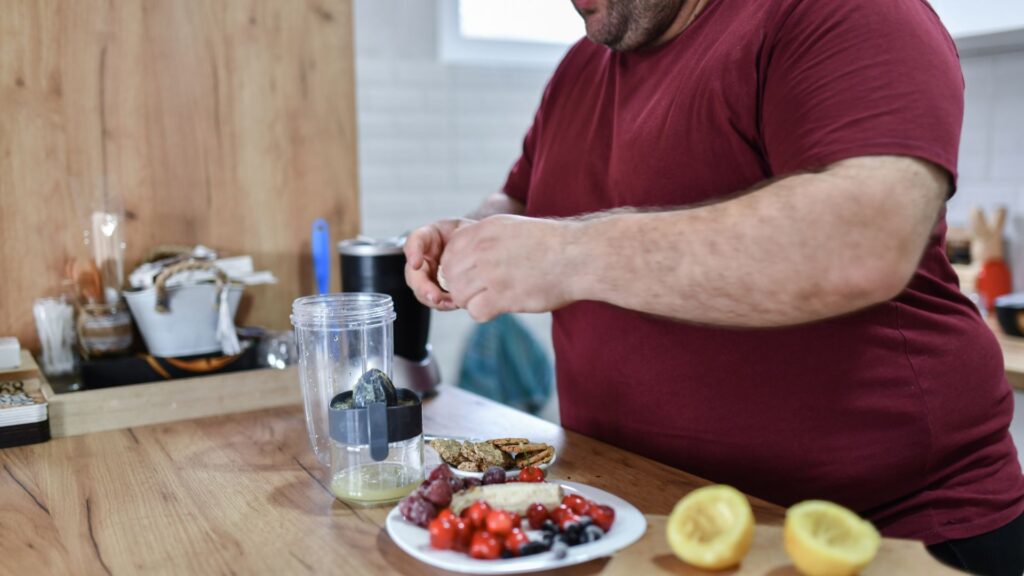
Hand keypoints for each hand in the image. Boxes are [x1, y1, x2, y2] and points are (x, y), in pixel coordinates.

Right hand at [404, 218, 474, 309]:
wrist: (479, 248)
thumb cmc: (471, 234)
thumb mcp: (469, 228)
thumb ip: (466, 234)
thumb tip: (470, 249)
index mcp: (429, 236)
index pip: (415, 240)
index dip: (412, 252)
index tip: (416, 263)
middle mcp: (424, 256)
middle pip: (413, 273)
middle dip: (422, 287)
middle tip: (435, 296)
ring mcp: (428, 274)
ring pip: (420, 290)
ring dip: (433, 299)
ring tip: (451, 303)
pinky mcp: (437, 288)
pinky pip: (434, 299)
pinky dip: (443, 304)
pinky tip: (455, 303)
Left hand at [439, 215, 581, 321]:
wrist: (579, 256)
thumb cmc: (551, 244)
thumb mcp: (511, 228)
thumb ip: (484, 239)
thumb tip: (464, 257)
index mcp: (483, 230)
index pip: (447, 254)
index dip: (456, 269)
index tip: (470, 275)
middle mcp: (482, 249)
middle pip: (450, 276)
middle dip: (463, 286)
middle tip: (482, 290)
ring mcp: (491, 272)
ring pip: (459, 295)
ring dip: (473, 300)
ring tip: (493, 298)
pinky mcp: (503, 295)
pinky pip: (475, 311)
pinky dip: (485, 313)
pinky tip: (500, 306)